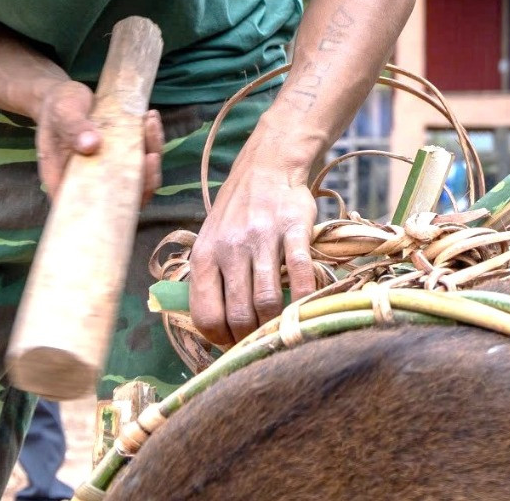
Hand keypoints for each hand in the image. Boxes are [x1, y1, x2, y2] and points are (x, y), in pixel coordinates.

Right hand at [33, 80, 163, 199]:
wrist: (65, 95)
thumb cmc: (57, 108)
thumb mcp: (62, 113)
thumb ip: (73, 129)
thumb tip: (90, 146)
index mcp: (66, 180)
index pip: (91, 208)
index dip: (114, 206)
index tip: (132, 185)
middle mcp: (90, 180)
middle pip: (121, 196)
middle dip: (144, 180)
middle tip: (151, 155)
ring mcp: (109, 169)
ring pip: (137, 176)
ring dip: (151, 153)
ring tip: (150, 124)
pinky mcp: (122, 155)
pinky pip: (142, 156)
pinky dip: (150, 139)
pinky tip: (150, 117)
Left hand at [188, 152, 318, 346]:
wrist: (267, 167)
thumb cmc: (236, 213)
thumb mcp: (210, 242)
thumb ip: (210, 281)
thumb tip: (216, 331)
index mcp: (204, 256)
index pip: (205, 314)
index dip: (220, 339)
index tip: (233, 343)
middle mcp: (229, 248)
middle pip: (238, 314)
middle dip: (250, 337)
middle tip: (260, 340)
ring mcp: (262, 238)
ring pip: (266, 299)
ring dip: (274, 322)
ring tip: (279, 325)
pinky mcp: (293, 229)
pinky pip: (299, 272)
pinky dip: (304, 297)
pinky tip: (305, 305)